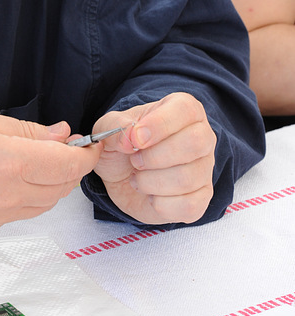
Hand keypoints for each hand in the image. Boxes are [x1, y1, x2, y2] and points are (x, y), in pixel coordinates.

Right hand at [0, 109, 100, 243]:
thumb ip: (25, 129)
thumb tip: (61, 133)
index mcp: (12, 163)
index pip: (70, 165)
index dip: (87, 154)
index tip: (90, 141)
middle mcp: (12, 195)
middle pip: (64, 187)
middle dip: (74, 166)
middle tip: (67, 144)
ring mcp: (1, 214)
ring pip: (49, 202)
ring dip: (57, 182)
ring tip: (43, 157)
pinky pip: (27, 210)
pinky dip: (36, 193)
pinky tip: (20, 174)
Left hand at [92, 93, 215, 224]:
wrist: (122, 177)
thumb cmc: (124, 145)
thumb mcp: (110, 127)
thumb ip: (116, 126)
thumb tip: (129, 137)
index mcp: (183, 109)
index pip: (185, 110)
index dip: (159, 124)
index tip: (135, 139)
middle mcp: (202, 136)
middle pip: (195, 143)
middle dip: (156, 156)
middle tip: (135, 160)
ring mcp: (204, 169)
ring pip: (188, 178)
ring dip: (151, 181)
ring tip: (137, 177)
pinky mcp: (202, 198)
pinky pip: (189, 205)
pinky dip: (160, 204)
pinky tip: (151, 195)